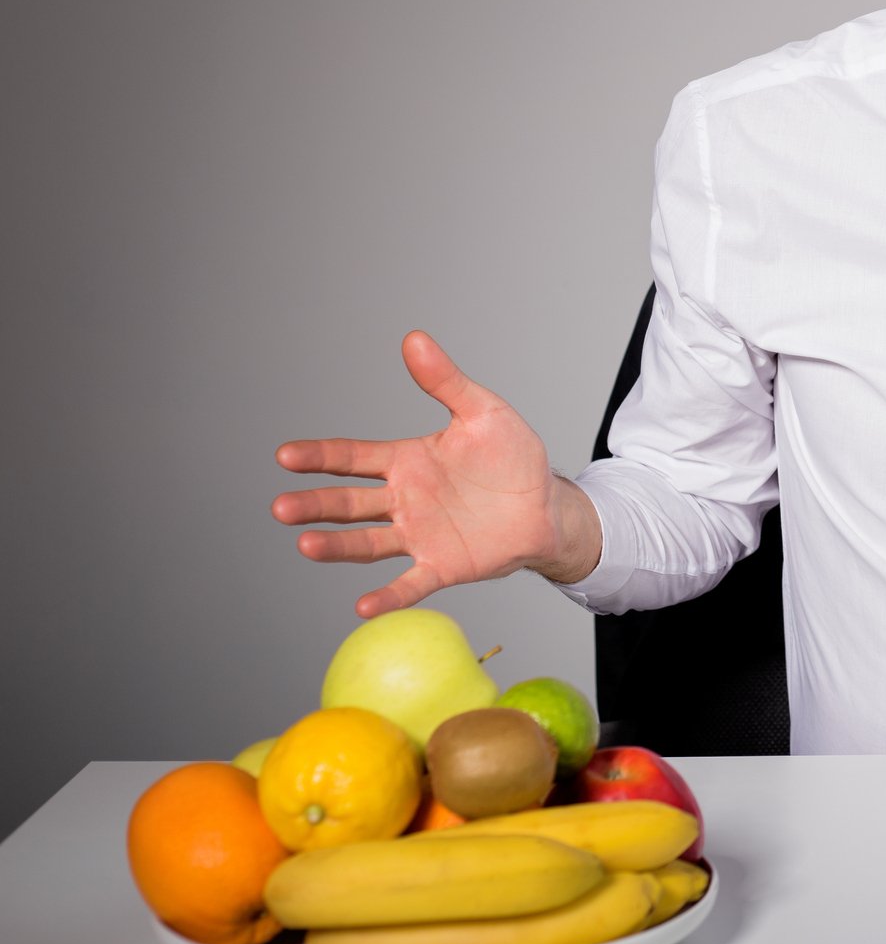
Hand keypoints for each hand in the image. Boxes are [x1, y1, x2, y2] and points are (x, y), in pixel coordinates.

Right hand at [272, 331, 601, 616]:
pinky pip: (410, 582)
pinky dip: (388, 596)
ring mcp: (418, 535)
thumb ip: (446, 381)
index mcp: (406, 461)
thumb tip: (414, 338)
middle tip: (281, 508)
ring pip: (366, 542)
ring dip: (335, 546)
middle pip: (348, 503)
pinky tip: (363, 606)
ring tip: (305, 545)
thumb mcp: (482, 412)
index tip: (284, 456)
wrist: (546, 504)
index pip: (352, 457)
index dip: (319, 456)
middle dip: (314, 505)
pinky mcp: (441, 565)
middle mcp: (403, 500)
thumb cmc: (512, 457)